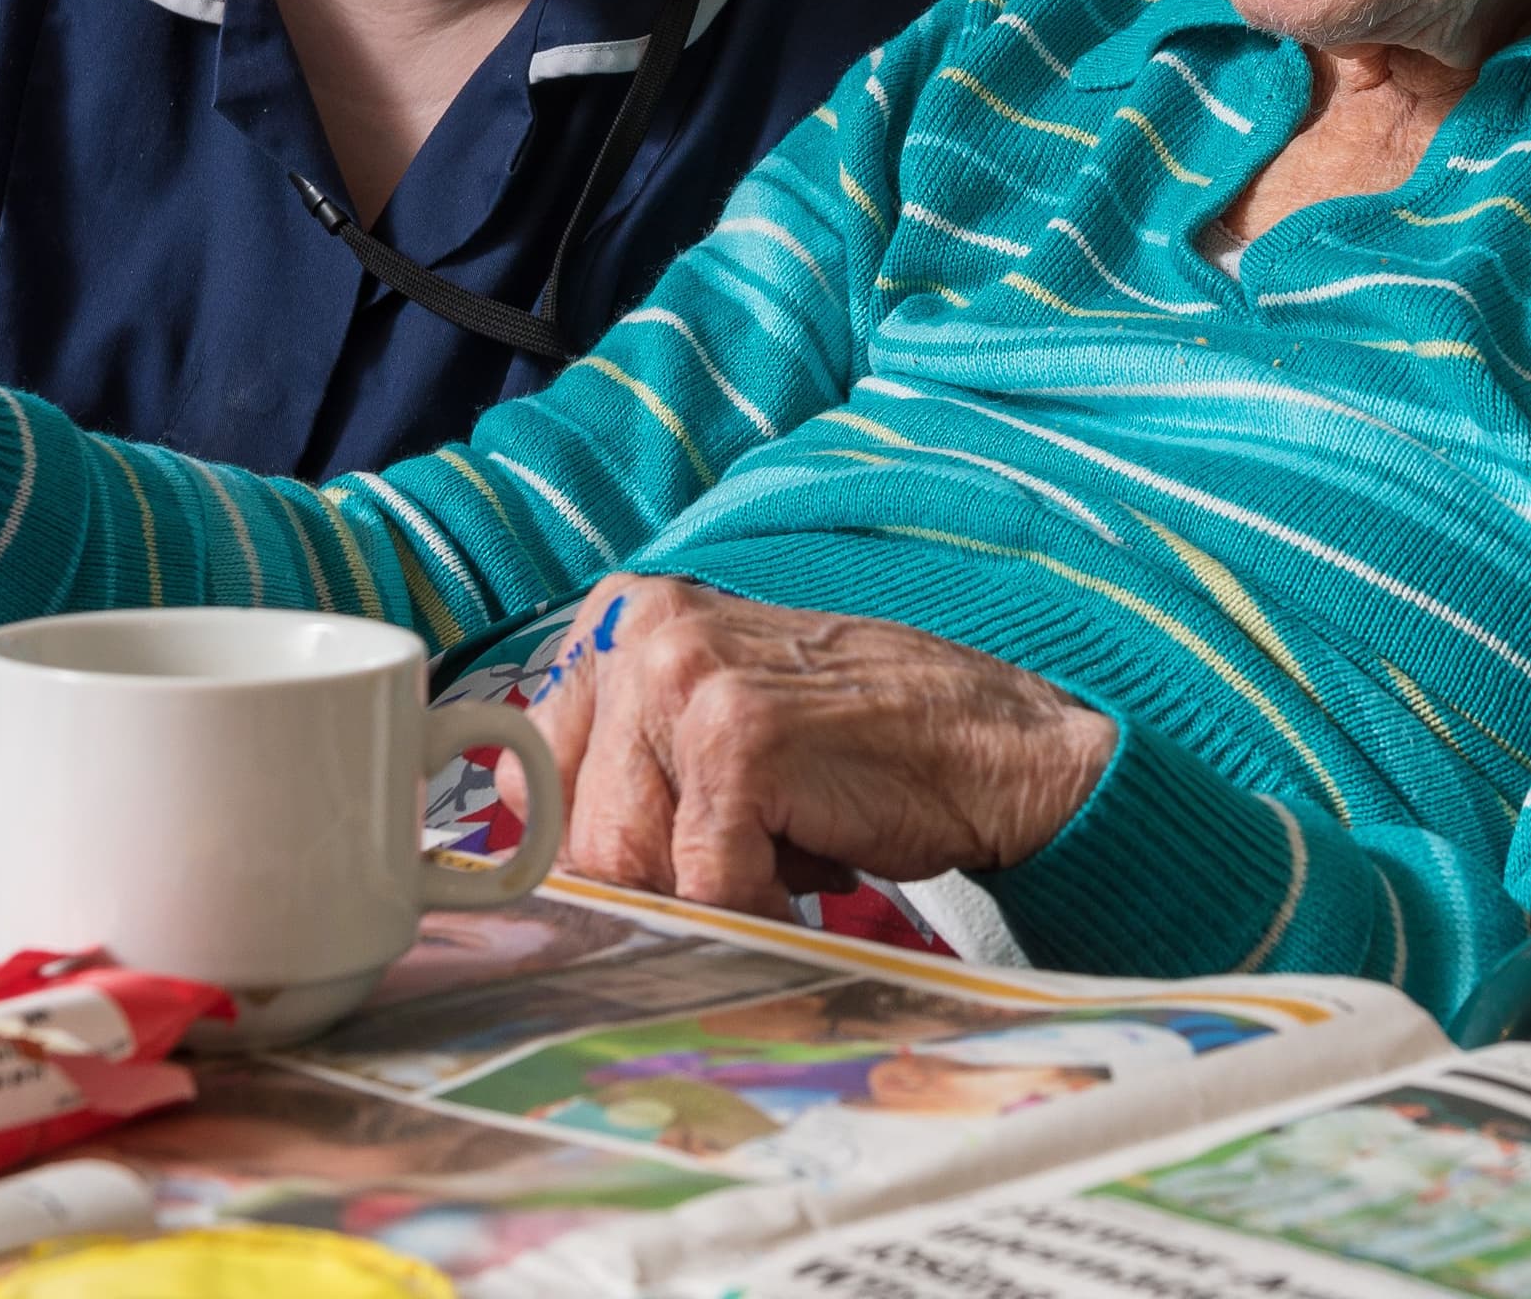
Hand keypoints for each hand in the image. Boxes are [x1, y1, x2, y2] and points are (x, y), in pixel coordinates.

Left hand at [507, 576, 1117, 917]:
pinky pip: (706, 884)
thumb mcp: (715, 730)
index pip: (537, 778)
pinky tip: (817, 871)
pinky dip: (760, 909)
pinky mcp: (738, 738)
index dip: (589, 857)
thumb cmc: (863, 747)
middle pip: (580, 833)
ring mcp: (687, 677)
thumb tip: (528, 864)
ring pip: (633, 864)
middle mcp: (641, 631)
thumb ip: (622, 772)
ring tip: (785, 855)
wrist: (1002, 745)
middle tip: (743, 872)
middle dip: (658, 887)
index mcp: (623, 621)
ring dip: (712, 897)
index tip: (638, 890)